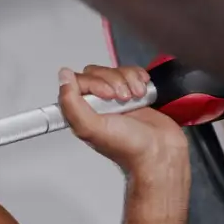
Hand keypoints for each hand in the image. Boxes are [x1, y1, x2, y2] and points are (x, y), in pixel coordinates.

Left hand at [57, 64, 187, 177]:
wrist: (160, 152)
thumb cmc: (128, 148)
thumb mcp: (91, 128)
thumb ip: (71, 103)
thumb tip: (64, 76)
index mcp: (82, 113)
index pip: (78, 81)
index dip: (94, 83)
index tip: (107, 96)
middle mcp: (96, 105)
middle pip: (97, 73)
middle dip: (114, 81)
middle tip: (123, 99)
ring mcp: (115, 99)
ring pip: (115, 71)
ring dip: (129, 80)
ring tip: (135, 97)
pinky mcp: (133, 94)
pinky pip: (131, 73)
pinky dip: (138, 78)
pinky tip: (142, 91)